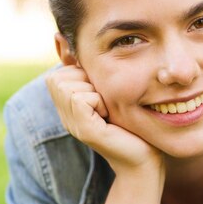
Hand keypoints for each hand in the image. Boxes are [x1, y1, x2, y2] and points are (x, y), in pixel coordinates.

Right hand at [46, 65, 162, 174]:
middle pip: (58, 76)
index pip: (58, 73)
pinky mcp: (84, 130)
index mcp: (69, 108)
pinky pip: (80, 98)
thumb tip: (69, 42)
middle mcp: (65, 116)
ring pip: (68, 85)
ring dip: (93, 91)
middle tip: (104, 102)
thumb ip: (94, 76)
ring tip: (106, 109)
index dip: (81, 74)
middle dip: (84, 80)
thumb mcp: (111, 94)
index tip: (101, 95)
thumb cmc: (133, 127)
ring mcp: (72, 124)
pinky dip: (98, 101)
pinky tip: (108, 116)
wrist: (144, 161)